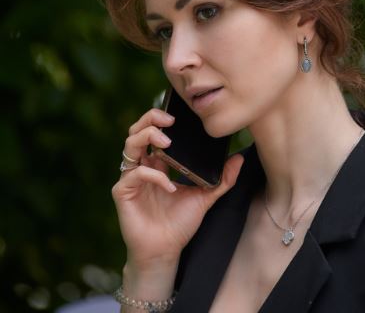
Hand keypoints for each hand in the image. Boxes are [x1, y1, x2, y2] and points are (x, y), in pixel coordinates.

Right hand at [112, 108, 243, 269]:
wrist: (165, 252)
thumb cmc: (180, 224)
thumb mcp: (206, 197)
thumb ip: (223, 179)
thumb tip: (239, 158)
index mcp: (157, 163)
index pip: (152, 131)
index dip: (160, 118)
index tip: (179, 115)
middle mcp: (142, 166)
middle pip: (136, 131)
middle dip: (150, 119)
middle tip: (169, 120)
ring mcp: (131, 178)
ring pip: (129, 144)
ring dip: (148, 137)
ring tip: (168, 141)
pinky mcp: (123, 192)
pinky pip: (135, 174)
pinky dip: (154, 175)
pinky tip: (170, 186)